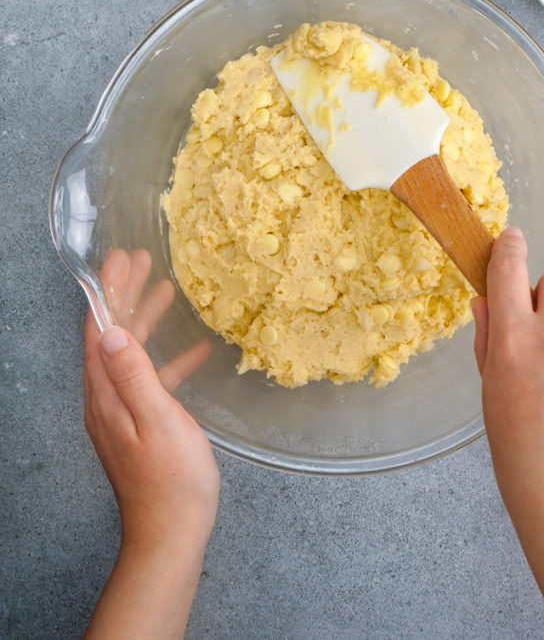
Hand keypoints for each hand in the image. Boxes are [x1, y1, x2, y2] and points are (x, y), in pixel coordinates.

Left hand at [83, 249, 219, 639]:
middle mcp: (106, 400)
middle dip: (124, 295)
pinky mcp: (141, 425)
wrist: (171, 534)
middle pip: (111, 336)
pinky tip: (195, 350)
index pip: (99, 330)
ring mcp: (123, 413)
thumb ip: (136, 374)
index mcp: (105, 395)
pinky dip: (168, 358)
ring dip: (144, 319)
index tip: (121, 258)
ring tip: (164, 289)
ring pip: (130, 353)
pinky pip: (151, 379)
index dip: (109, 291)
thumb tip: (112, 331)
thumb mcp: (158, 420)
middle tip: (140, 259)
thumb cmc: (171, 480)